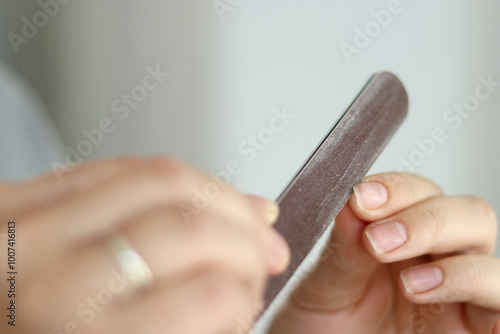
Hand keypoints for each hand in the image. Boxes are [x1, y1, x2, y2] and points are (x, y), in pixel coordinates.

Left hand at [0, 157, 289, 333]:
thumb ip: (191, 322)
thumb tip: (250, 279)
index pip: (210, 294)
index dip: (250, 293)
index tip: (249, 297)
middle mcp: (52, 278)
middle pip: (193, 226)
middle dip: (248, 239)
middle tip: (258, 255)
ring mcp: (29, 225)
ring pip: (164, 177)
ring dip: (221, 196)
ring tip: (235, 219)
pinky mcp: (18, 194)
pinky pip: (120, 165)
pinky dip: (173, 179)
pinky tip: (190, 198)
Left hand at [269, 173, 499, 333]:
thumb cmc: (319, 325)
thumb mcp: (324, 286)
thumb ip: (343, 249)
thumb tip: (352, 204)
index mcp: (398, 236)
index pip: (419, 193)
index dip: (397, 190)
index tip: (363, 201)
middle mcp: (434, 259)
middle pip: (468, 215)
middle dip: (427, 222)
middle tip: (378, 241)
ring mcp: (457, 297)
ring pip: (490, 262)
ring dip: (456, 267)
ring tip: (409, 285)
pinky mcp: (469, 330)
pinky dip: (492, 301)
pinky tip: (464, 311)